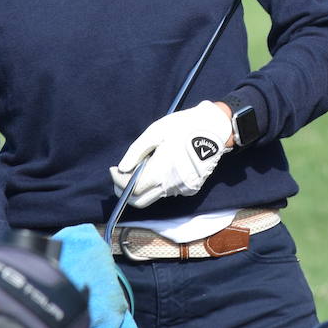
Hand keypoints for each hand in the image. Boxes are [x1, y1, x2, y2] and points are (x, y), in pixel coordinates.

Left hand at [110, 101, 231, 207]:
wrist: (215, 127)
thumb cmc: (183, 126)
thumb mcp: (155, 132)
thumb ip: (136, 152)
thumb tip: (121, 169)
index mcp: (160, 171)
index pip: (132, 190)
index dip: (118, 182)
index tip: (113, 170)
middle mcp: (170, 185)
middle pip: (140, 201)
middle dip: (126, 191)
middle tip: (121, 175)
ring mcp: (182, 189)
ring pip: (155, 196)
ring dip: (144, 186)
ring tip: (145, 165)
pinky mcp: (191, 188)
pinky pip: (168, 191)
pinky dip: (160, 183)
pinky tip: (162, 167)